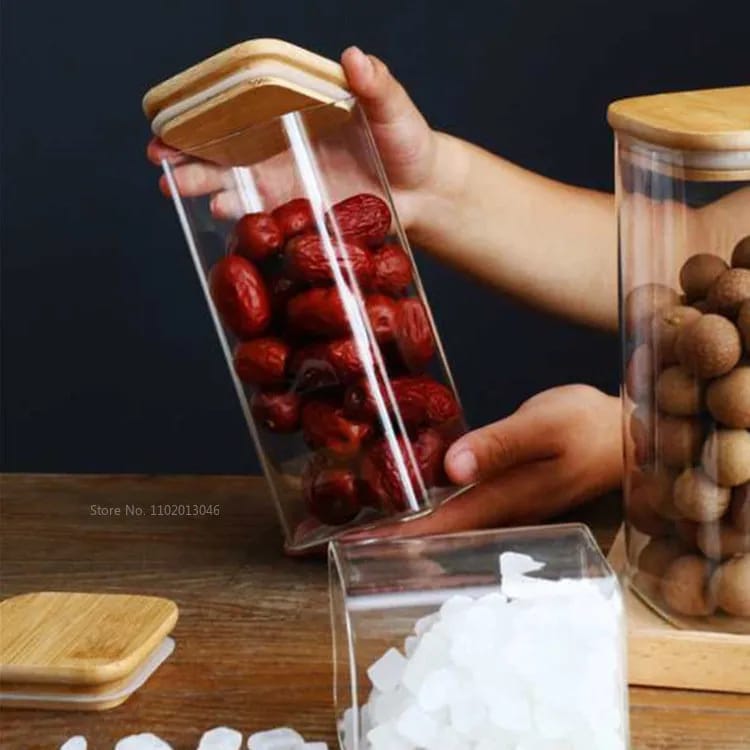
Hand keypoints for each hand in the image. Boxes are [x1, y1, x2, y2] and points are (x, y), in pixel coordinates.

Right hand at [146, 47, 452, 231]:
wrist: (425, 192)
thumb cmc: (409, 142)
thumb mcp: (394, 110)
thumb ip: (376, 86)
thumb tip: (355, 57)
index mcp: (294, 114)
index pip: (241, 108)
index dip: (206, 110)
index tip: (175, 115)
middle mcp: (282, 147)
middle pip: (225, 148)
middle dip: (188, 153)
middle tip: (160, 159)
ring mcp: (286, 183)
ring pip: (233, 183)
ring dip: (202, 185)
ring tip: (176, 188)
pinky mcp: (298, 216)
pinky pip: (261, 217)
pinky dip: (239, 216)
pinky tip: (220, 213)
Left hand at [345, 385, 623, 539]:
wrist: (622, 434)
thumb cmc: (584, 426)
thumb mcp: (544, 427)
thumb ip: (500, 446)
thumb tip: (451, 468)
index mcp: (503, 499)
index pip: (437, 527)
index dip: (394, 539)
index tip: (349, 548)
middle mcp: (500, 512)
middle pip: (436, 536)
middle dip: (389, 543)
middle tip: (339, 544)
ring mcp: (505, 507)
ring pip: (447, 527)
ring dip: (407, 531)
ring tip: (363, 530)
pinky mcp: (507, 494)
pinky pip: (461, 510)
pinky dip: (431, 512)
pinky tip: (412, 504)